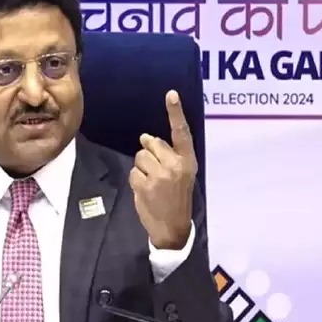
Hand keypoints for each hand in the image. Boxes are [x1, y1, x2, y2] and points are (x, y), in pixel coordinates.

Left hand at [129, 90, 196, 248]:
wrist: (173, 227)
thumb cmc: (177, 198)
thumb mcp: (181, 175)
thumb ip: (167, 155)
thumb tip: (145, 137)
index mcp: (188, 161)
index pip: (181, 133)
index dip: (175, 113)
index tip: (171, 94)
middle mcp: (175, 165)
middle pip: (151, 143)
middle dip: (149, 154)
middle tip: (157, 173)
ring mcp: (159, 175)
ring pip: (139, 157)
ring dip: (141, 168)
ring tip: (152, 183)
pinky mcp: (144, 185)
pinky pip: (133, 172)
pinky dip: (136, 180)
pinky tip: (146, 191)